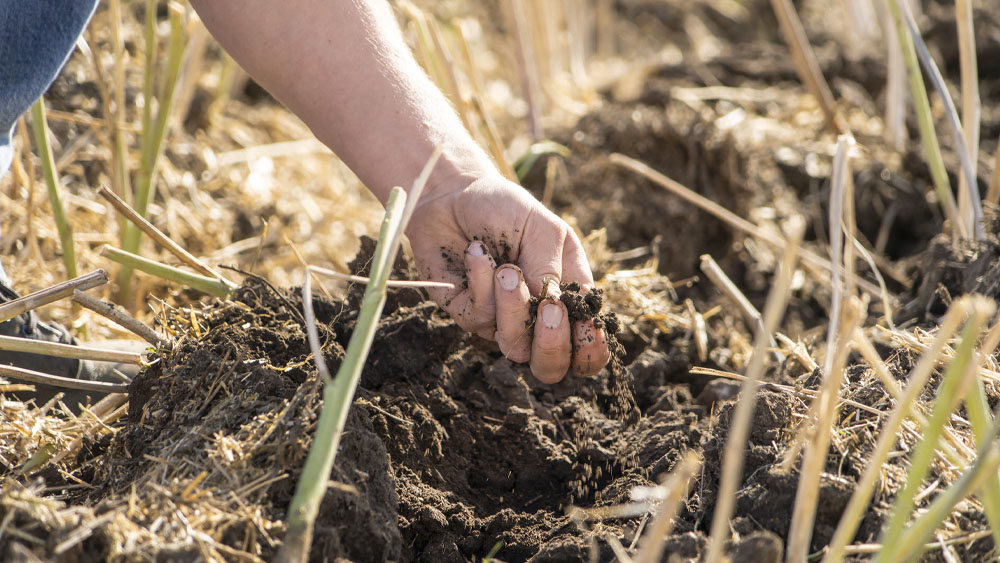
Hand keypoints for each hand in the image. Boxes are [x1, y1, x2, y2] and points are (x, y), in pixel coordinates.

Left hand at [406, 174, 610, 382]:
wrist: (454, 195)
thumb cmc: (506, 209)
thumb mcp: (542, 229)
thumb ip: (552, 268)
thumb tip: (557, 305)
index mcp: (567, 298)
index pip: (585, 346)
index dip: (591, 350)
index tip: (588, 328)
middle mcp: (535, 317)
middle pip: (551, 365)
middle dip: (553, 344)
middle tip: (550, 309)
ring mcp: (501, 319)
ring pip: (514, 345)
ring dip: (513, 307)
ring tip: (506, 268)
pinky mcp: (468, 314)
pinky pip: (480, 318)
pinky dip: (481, 284)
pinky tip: (476, 252)